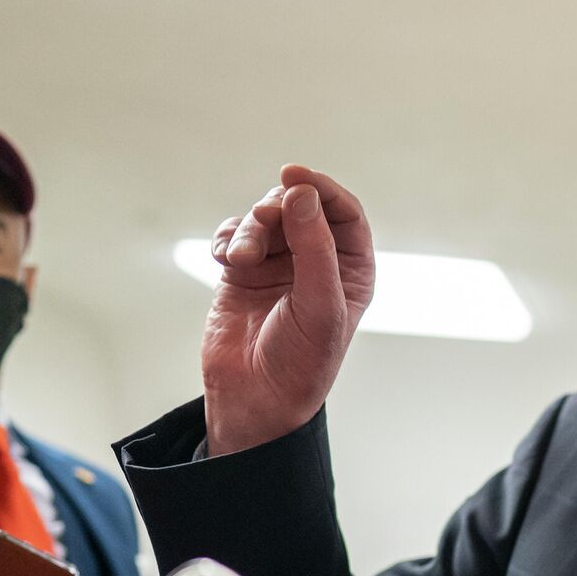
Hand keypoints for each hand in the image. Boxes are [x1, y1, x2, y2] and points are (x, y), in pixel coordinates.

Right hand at [202, 165, 374, 455]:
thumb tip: (302, 194)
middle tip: (263, 218)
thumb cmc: (301, 360)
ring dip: (249, 230)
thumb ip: (314, 247)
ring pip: (264, 219)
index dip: (321, 188)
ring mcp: (279, 264)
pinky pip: (235, 236)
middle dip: (278, 208)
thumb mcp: (319, 304)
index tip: (295, 175)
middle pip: (300, 207)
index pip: (344, 212)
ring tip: (240, 258)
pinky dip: (228, 239)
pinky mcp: (243, 272)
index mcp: (350, 268)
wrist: (255, 399)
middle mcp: (318, 260)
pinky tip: (226, 259)